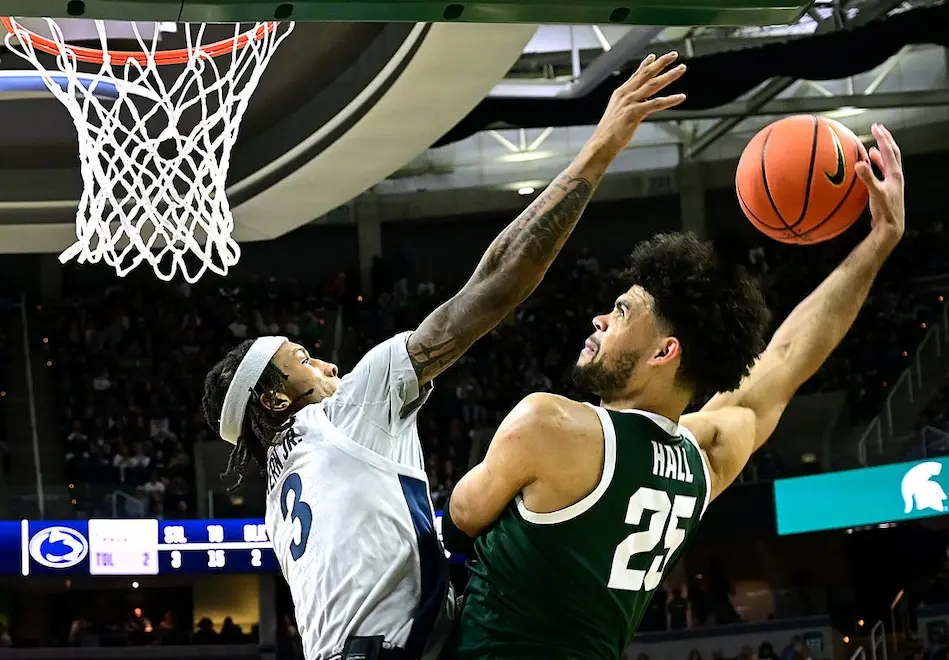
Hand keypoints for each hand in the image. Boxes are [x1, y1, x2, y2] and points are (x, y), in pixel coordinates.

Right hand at [589, 52, 685, 156]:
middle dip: (661, 63)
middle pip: (646, 74)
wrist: (601, 144)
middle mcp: (625, 94)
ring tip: (681, 69)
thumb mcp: (617, 114)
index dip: (646, 64)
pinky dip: (670, 100)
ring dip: (669, 75)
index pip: (636, 75)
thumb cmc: (609, 134)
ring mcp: (630, 102)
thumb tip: (639, 106)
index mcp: (620, 94)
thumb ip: (628, 106)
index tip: (654, 56)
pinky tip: (680, 97)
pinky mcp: (635, 113)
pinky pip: (656, 104)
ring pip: (653, 84)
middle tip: (673, 55)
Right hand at [855, 123, 904, 242]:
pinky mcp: (887, 189)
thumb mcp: (875, 192)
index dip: (882, 138)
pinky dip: (876, 165)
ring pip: (888, 162)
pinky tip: (869, 167)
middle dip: (884, 139)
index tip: (876, 127)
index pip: (889, 151)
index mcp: (894, 173)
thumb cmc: (884, 211)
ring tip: (874, 146)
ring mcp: (892, 182)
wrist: (891, 226)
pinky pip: (882, 172)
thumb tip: (859, 163)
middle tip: (877, 129)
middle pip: (892, 152)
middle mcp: (895, 176)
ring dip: (881, 152)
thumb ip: (867, 178)